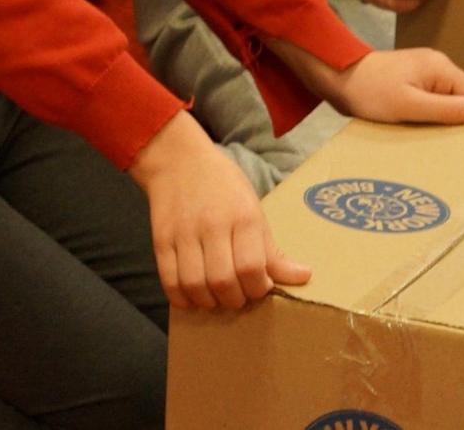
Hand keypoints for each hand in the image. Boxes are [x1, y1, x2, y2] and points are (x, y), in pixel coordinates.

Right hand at [133, 113, 305, 311]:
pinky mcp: (161, 240)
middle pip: (223, 281)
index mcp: (243, 216)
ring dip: (210, 302)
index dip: (258, 288)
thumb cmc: (223, 185)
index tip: (259, 287)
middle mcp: (212, 225)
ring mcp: (184, 233)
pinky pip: (170, 281)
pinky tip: (194, 295)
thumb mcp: (253, 209)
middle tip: (239, 294)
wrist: (178, 160)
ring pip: (195, 285)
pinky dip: (183, 298)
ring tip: (217, 297)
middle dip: (235, 299)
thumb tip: (302, 277)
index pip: (252, 267)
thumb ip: (272, 249)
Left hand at [291, 45, 463, 128]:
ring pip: (451, 98)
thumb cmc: (371, 92)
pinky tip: (440, 131)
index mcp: (440, 68)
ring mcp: (424, 72)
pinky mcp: (411, 81)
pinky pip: (435, 98)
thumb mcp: (409, 105)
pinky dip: (441, 114)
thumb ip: (445, 109)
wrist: (338, 76)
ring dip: (457, 118)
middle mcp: (437, 66)